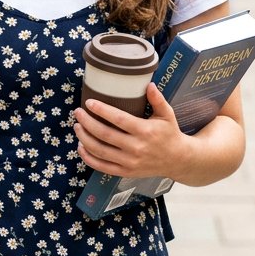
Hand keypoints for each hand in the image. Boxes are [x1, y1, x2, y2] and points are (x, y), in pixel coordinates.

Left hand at [73, 82, 189, 181]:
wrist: (177, 160)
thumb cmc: (169, 134)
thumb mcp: (167, 114)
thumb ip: (157, 99)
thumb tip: (148, 84)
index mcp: (145, 131)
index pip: (118, 119)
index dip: (102, 110)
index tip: (89, 102)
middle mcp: (136, 148)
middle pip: (105, 135)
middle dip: (87, 122)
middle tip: (78, 113)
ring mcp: (129, 162)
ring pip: (100, 151)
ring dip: (84, 138)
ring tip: (77, 127)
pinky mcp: (126, 172)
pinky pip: (102, 167)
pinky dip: (89, 158)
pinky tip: (81, 147)